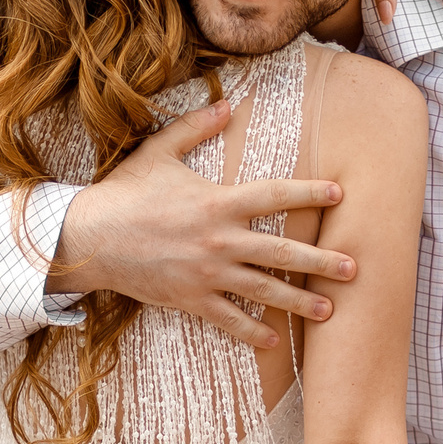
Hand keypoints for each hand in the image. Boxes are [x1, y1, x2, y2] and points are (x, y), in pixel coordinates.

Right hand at [50, 101, 354, 348]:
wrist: (88, 237)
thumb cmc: (124, 192)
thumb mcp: (159, 151)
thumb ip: (196, 127)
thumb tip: (226, 103)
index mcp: (218, 202)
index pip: (276, 195)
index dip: (310, 192)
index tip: (341, 193)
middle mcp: (220, 240)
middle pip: (282, 251)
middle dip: (321, 261)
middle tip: (354, 268)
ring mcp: (207, 274)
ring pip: (264, 290)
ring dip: (299, 302)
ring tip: (330, 310)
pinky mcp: (191, 299)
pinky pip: (229, 320)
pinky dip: (252, 332)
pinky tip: (275, 340)